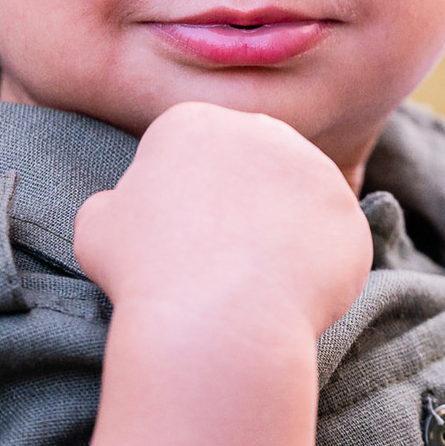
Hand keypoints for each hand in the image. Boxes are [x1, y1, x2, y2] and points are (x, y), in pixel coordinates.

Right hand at [74, 102, 372, 339]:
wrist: (213, 324)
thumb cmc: (144, 274)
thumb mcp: (96, 227)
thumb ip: (114, 202)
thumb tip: (123, 206)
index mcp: (193, 121)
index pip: (198, 149)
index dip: (188, 196)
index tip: (182, 237)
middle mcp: (259, 129)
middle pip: (254, 162)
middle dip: (244, 201)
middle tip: (226, 257)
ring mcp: (312, 169)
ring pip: (297, 197)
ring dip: (283, 230)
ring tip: (256, 280)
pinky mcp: (348, 214)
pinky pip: (333, 239)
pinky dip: (317, 266)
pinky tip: (289, 295)